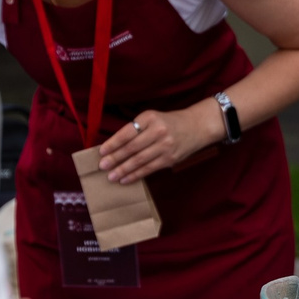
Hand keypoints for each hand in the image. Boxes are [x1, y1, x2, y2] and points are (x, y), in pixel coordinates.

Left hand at [95, 105, 216, 182]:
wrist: (197, 126)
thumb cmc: (169, 123)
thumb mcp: (153, 119)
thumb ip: (136, 130)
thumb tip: (113, 147)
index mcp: (150, 118)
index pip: (127, 132)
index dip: (113, 143)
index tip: (101, 152)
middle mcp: (158, 131)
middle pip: (132, 147)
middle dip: (115, 158)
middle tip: (102, 166)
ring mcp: (165, 146)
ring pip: (139, 160)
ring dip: (123, 169)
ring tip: (111, 176)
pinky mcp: (170, 159)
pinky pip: (149, 169)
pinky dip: (135, 175)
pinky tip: (125, 179)